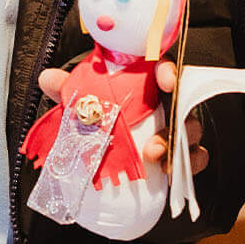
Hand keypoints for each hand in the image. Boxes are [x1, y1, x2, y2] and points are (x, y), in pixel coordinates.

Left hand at [37, 61, 206, 173]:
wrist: (109, 142)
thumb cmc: (102, 113)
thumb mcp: (84, 101)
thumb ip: (68, 89)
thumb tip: (49, 79)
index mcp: (144, 82)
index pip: (162, 69)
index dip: (168, 72)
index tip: (164, 81)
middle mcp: (165, 102)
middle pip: (183, 102)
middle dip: (174, 120)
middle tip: (153, 142)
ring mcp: (175, 127)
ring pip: (190, 132)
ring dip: (176, 147)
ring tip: (154, 158)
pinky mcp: (180, 153)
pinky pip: (195, 158)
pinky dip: (187, 167)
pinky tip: (169, 174)